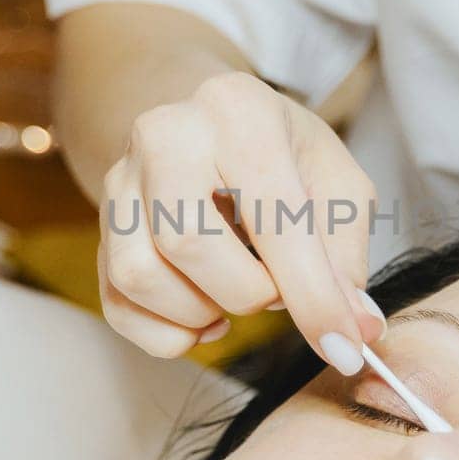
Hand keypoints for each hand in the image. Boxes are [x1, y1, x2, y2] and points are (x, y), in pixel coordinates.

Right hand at [98, 71, 385, 369]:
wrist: (213, 125)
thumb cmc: (284, 154)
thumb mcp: (337, 185)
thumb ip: (346, 257)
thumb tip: (357, 330)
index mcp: (238, 109)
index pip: (272, 217)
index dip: (312, 295)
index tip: (345, 349)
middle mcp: (166, 133)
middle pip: (188, 244)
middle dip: (247, 294)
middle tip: (277, 290)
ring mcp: (121, 178)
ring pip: (140, 276)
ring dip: (201, 312)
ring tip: (239, 294)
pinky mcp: (101, 225)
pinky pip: (118, 304)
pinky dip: (168, 333)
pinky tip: (204, 314)